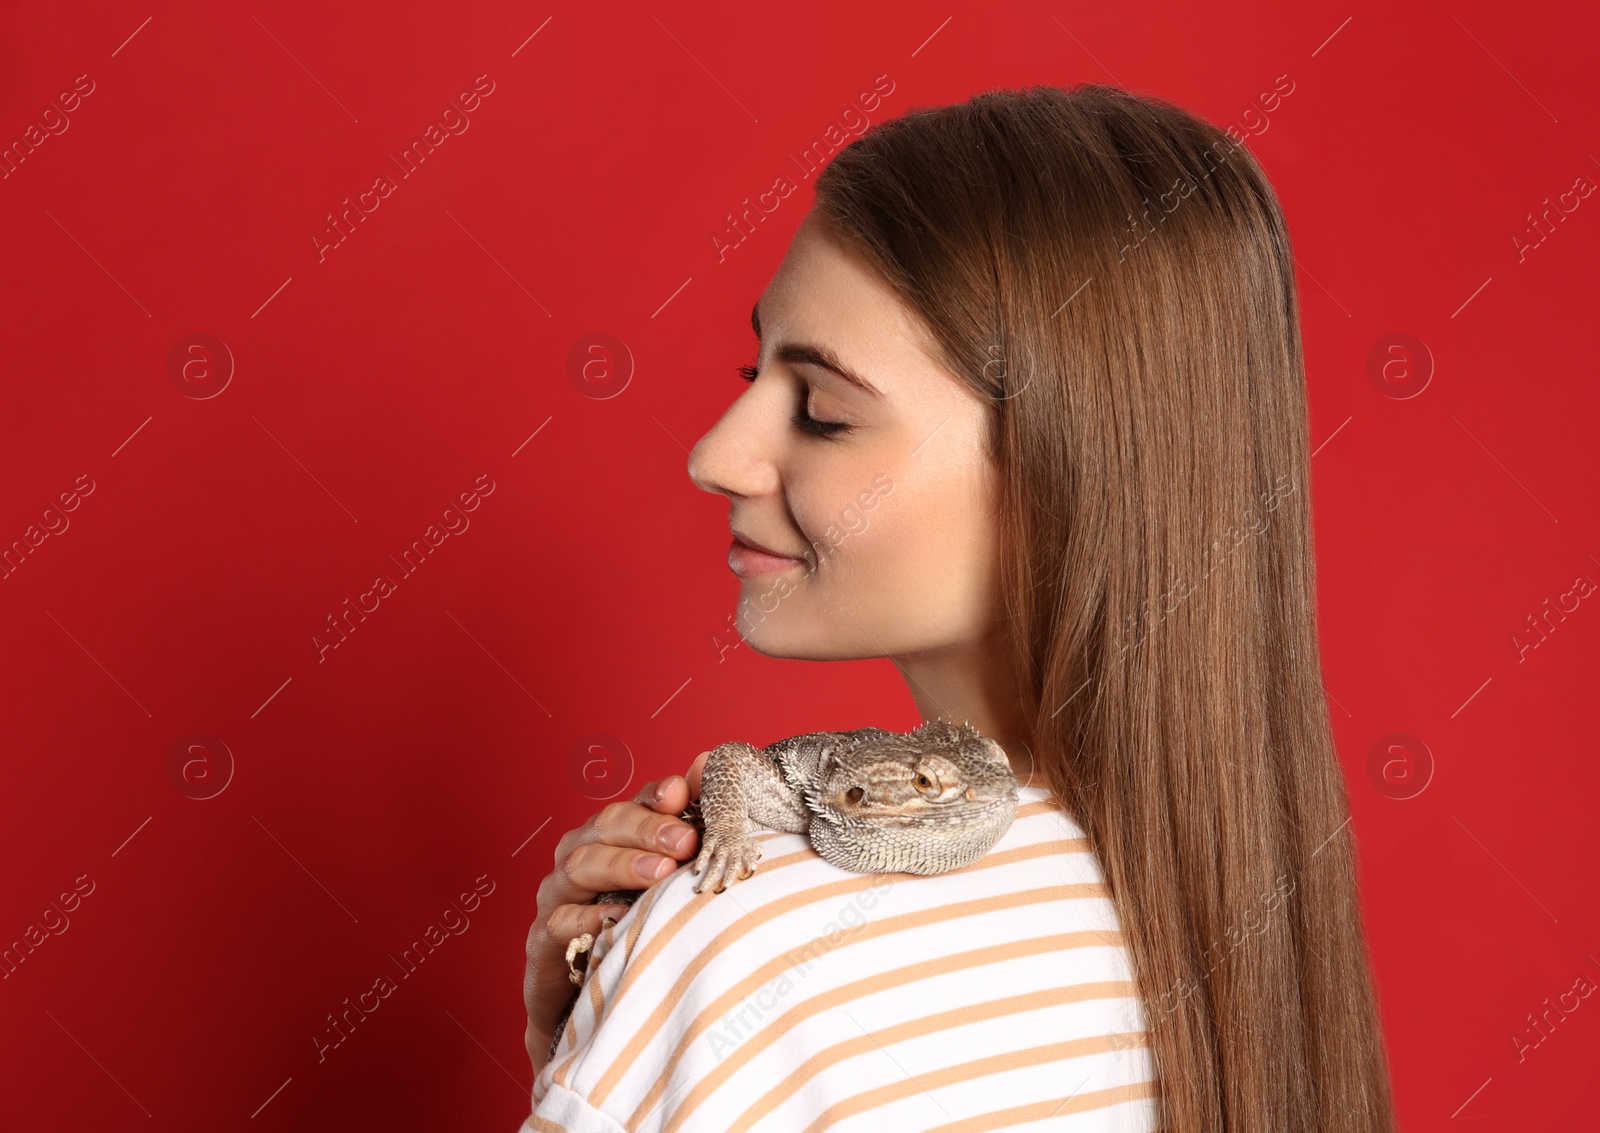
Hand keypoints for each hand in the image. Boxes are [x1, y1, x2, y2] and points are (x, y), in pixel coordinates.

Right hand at [524, 753, 708, 1077]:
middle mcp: (579, 859)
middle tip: (685, 841)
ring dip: (621, 865)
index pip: (634, 804)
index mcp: (610, 838)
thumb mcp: (668, 883)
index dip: (656, 796)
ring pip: (578, 866)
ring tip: (661, 874)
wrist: (592, 1005)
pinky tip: (619, 920)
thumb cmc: (636, 931)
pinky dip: (588, 919)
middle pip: (603, 826)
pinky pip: (558, 924)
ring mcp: (557, 900)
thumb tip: (710, 762)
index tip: (683, 791)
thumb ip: (687, 823)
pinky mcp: (543, 945)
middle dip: (646, 828)